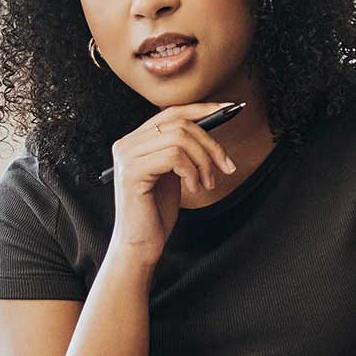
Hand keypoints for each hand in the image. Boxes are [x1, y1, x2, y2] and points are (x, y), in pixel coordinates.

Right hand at [109, 104, 239, 264]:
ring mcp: (126, 156)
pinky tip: (193, 189)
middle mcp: (126, 144)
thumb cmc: (156, 213)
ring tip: (207, 183)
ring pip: (180, 138)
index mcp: (135, 141)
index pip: (171, 112)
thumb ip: (182, 149)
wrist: (139, 246)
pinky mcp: (132, 172)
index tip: (229, 110)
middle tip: (226, 167)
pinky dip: (192, 172)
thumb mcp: (173, 173)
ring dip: (204, 161)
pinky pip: (174, 156)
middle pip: (180, 123)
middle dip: (211, 144)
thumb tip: (210, 125)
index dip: (202, 109)